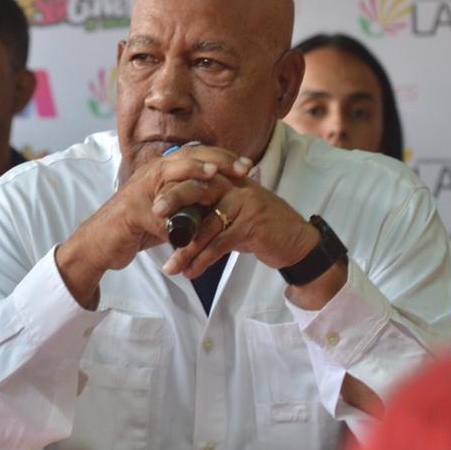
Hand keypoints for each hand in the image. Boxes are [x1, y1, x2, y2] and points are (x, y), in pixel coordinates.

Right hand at [56, 145, 251, 306]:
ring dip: (193, 173)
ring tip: (217, 176)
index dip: (222, 158)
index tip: (247, 166)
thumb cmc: (137, 226)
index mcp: (163, 170)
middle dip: (216, 160)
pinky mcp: (132, 211)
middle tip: (243, 169)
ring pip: (170, 174)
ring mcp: (140, 190)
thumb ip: (189, 201)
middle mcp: (152, 173)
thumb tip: (219, 200)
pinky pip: (156, 206)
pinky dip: (173, 206)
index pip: (196, 155)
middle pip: (187, 157)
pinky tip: (191, 210)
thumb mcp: (169, 210)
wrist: (103, 242)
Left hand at [156, 173, 318, 278]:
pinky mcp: (250, 225)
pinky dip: (201, 260)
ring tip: (170, 267)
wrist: (297, 242)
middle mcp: (235, 186)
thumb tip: (176, 219)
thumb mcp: (234, 213)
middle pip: (196, 191)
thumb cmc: (260, 228)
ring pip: (204, 226)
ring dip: (185, 250)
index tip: (153, 199)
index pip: (196, 177)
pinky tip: (190, 272)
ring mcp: (244, 203)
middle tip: (153, 214)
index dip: (174, 186)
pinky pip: (218, 244)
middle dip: (172, 201)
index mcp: (228, 180)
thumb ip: (210, 210)